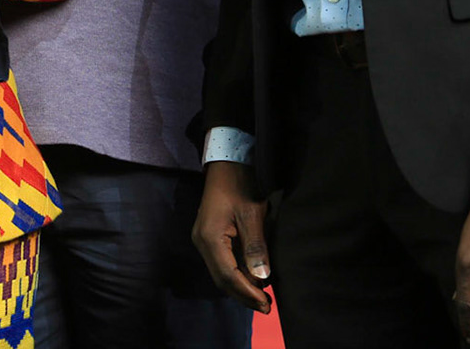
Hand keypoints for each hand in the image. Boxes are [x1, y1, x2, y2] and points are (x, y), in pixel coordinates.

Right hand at [192, 160, 271, 313]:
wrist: (226, 162)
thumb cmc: (240, 184)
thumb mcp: (251, 214)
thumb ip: (255, 247)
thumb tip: (261, 278)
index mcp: (210, 238)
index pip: (228, 276)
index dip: (247, 293)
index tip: (266, 304)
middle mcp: (202, 242)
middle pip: (221, 279)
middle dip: (243, 295)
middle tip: (266, 307)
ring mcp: (204, 240)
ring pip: (221, 273)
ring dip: (241, 287)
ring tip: (262, 297)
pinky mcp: (209, 236)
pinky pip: (222, 263)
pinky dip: (237, 274)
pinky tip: (252, 279)